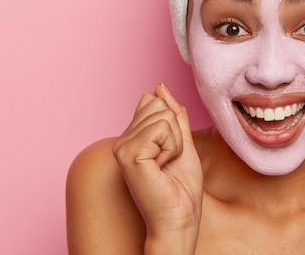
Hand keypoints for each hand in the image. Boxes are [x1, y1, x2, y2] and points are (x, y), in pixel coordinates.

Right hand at [112, 83, 202, 251]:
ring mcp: (122, 146)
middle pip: (159, 105)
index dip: (172, 123)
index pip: (153, 101)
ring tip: (165, 165)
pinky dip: (172, 148)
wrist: (180, 217)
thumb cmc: (181, 188)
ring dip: (175, 142)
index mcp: (132, 136)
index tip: (169, 152)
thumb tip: (159, 87)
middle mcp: (122, 140)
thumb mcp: (182, 142)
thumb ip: (172, 115)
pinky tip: (161, 167)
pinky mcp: (128, 153)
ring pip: (163, 116)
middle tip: (169, 160)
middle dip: (175, 132)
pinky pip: (162, 129)